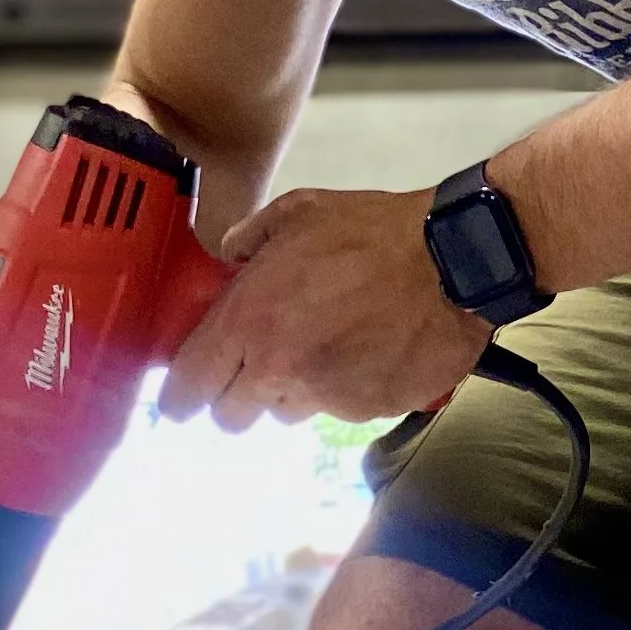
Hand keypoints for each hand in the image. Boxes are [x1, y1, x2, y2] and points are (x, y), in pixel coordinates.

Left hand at [158, 187, 490, 430]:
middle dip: (237, 395)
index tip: (180, 399)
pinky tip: (366, 351)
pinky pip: (339, 411)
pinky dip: (344, 390)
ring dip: (293, 390)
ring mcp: (325, 396)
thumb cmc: (375, 234)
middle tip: (260, 362)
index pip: (187, 388)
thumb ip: (249, 237)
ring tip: (325, 346)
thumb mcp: (299, 212)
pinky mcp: (367, 411)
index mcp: (250, 321)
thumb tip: (231, 256)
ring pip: (285, 414)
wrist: (452, 262)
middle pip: (231, 417)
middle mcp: (279, 369)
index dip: (178, 398)